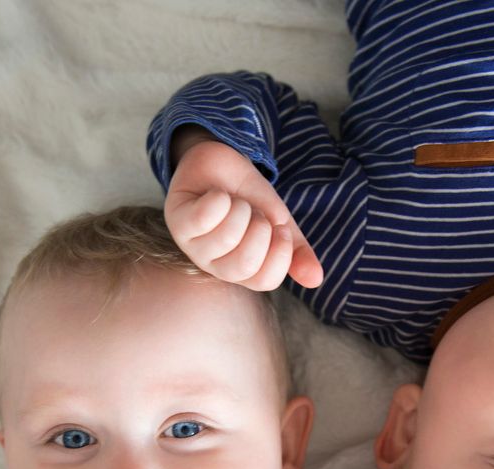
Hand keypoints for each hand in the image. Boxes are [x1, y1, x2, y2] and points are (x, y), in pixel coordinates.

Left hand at [166, 128, 323, 290]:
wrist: (223, 163)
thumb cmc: (248, 199)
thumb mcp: (280, 223)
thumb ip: (297, 251)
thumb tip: (316, 279)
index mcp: (241, 270)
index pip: (265, 281)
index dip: (280, 253)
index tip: (280, 228)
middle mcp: (214, 264)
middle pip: (244, 265)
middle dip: (259, 229)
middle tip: (253, 213)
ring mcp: (193, 245)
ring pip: (226, 238)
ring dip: (240, 209)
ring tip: (235, 202)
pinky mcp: (177, 220)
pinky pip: (204, 217)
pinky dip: (219, 199)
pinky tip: (217, 195)